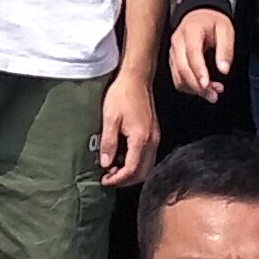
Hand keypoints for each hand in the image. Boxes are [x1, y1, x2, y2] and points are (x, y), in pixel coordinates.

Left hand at [95, 69, 159, 183]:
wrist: (136, 78)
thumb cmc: (122, 95)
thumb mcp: (110, 118)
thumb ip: (108, 143)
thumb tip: (105, 164)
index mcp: (141, 138)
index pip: (132, 170)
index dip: (117, 179)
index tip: (104, 180)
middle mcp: (152, 141)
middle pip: (143, 172)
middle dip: (126, 180)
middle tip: (109, 179)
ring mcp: (155, 137)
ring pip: (147, 166)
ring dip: (131, 172)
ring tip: (113, 170)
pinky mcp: (153, 133)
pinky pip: (148, 156)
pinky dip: (136, 163)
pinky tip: (122, 157)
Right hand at [168, 8, 237, 101]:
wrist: (199, 15)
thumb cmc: (212, 22)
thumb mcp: (226, 29)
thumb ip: (226, 49)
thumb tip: (224, 69)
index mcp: (191, 31)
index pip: (192, 54)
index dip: (199, 71)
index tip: (207, 85)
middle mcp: (178, 42)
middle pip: (183, 68)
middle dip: (197, 86)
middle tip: (213, 95)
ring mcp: (173, 52)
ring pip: (178, 76)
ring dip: (194, 89)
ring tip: (212, 93)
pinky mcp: (173, 60)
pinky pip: (177, 77)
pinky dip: (189, 87)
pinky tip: (203, 88)